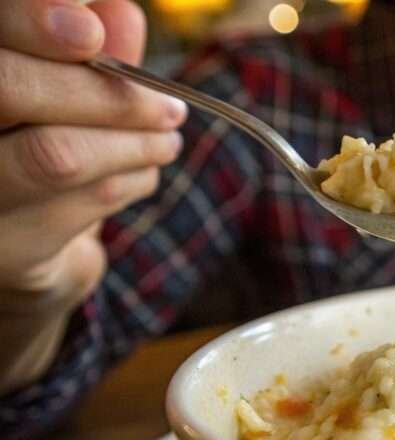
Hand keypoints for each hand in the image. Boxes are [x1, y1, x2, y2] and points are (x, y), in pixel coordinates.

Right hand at [0, 0, 185, 390]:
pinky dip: (132, 181)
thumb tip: (116, 13)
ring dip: (135, 143)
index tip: (90, 33)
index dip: (30, 21)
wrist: (20, 244)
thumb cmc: (41, 143)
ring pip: (56, 153)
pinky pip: (84, 203)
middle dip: (104, 93)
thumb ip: (89, 52)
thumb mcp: (66, 90)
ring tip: (166, 139)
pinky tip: (141, 172)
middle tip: (167, 106)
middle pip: (8, 89)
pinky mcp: (3, 250)